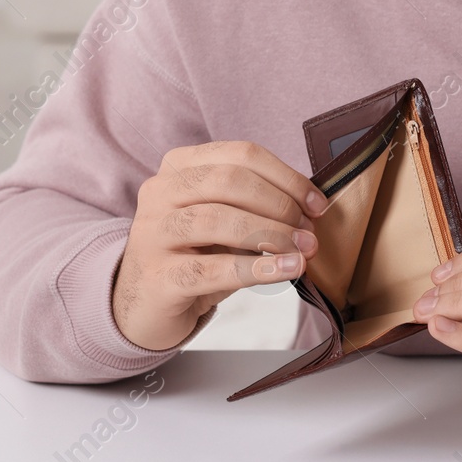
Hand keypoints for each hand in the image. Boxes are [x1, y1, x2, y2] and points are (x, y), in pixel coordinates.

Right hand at [113, 141, 327, 350]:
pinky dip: (255, 268)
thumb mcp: (224, 220)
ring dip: (271, 234)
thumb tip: (312, 208)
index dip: (287, 177)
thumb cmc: (194, 256)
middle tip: (309, 232)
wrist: (144, 306)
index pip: (241, 155)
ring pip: (217, 220)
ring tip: (303, 252)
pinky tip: (284, 270)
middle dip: (280, 204)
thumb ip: (257, 206)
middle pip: (229, 181)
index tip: (317, 204)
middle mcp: (160, 192)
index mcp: (179, 166)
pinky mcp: (157, 276)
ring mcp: (153, 233)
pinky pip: (211, 268)